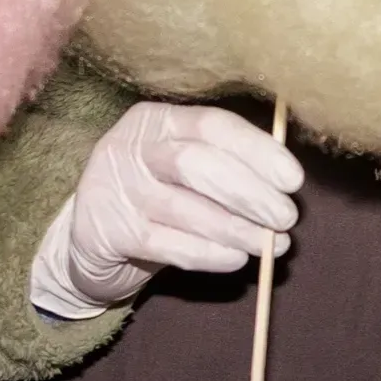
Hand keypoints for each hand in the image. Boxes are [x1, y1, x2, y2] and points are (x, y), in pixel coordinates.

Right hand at [28, 101, 303, 317]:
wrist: (88, 241)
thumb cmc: (154, 197)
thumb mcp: (181, 169)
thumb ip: (225, 166)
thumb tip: (284, 182)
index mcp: (156, 120)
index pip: (212, 125)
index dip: (257, 151)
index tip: (293, 180)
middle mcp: (131, 147)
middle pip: (196, 163)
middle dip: (249, 192)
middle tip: (286, 218)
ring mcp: (115, 189)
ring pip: (183, 208)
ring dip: (236, 229)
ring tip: (270, 245)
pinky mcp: (107, 232)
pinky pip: (167, 244)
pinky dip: (207, 254)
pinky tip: (235, 260)